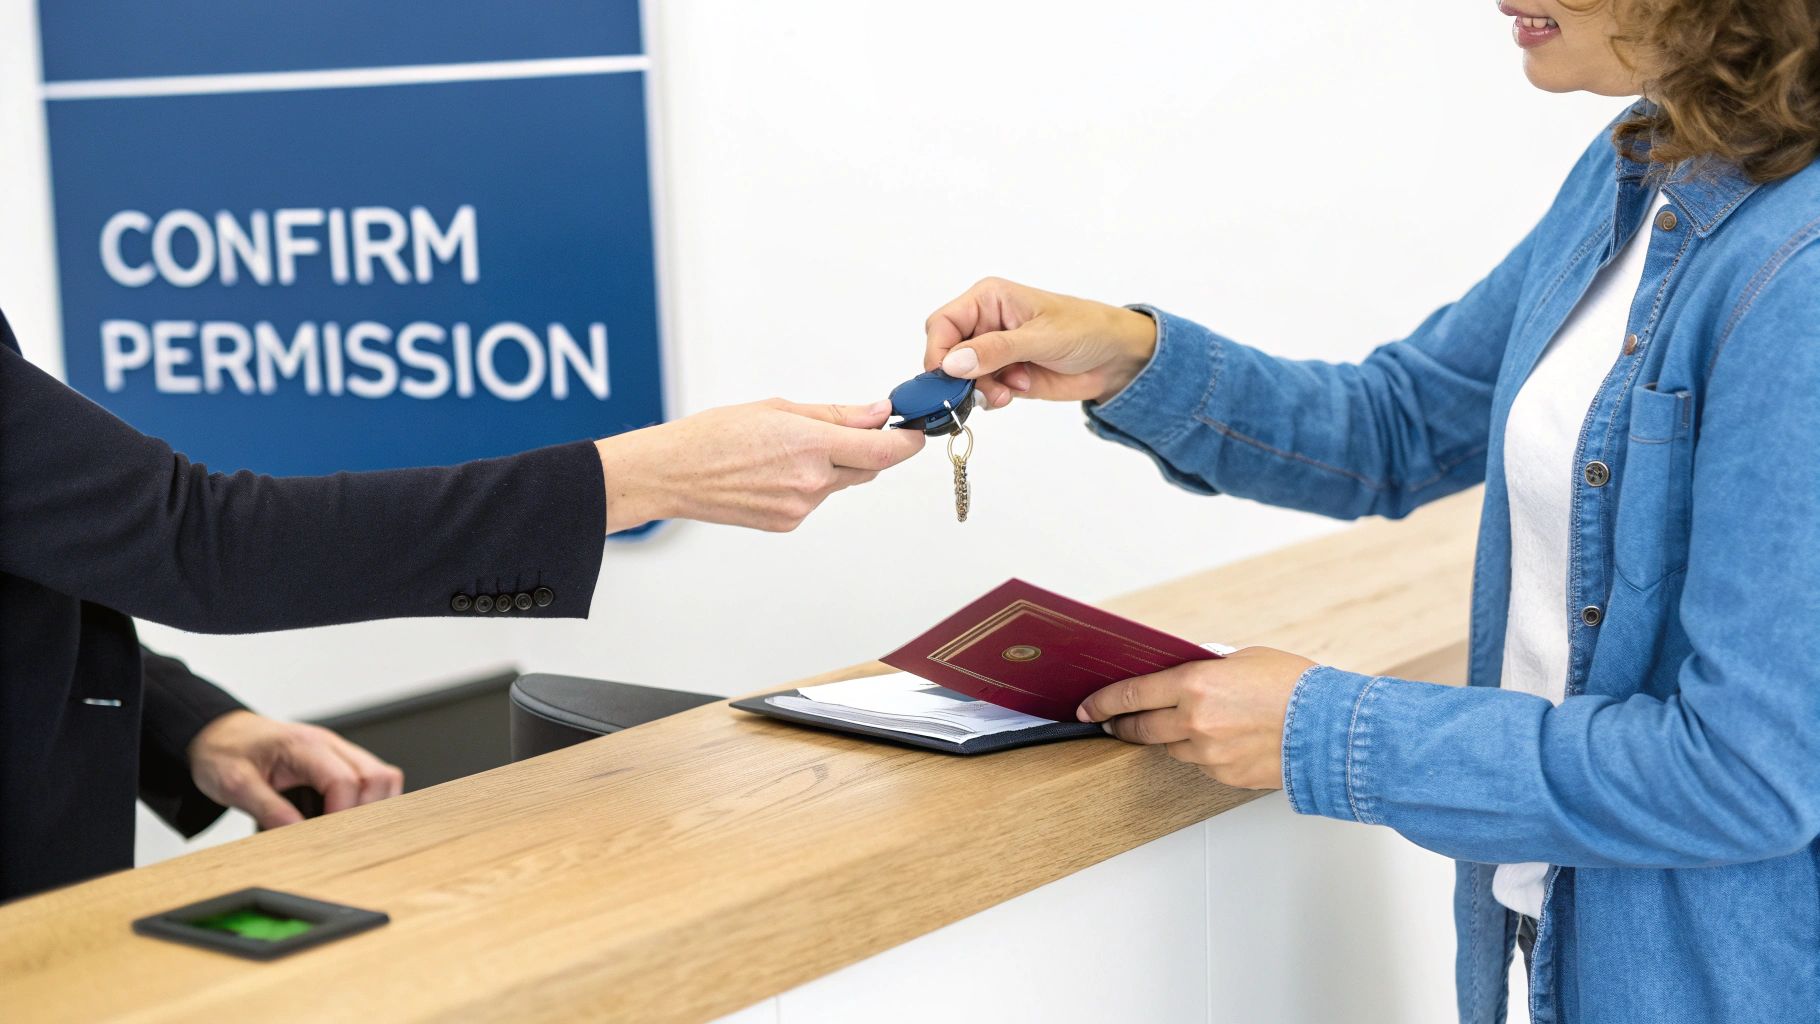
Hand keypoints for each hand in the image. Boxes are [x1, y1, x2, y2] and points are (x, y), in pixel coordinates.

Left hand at [188, 711, 404, 829]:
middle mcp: (330, 744)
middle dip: (367, 812)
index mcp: (304, 745)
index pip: (344, 780)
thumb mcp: (235, 784)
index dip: (342, 814)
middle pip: (378, 776)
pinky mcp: (341, 761)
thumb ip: (268, 809)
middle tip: (342, 838)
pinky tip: (347, 819)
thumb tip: (298, 834)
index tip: (328, 840)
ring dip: (375, 806)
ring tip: (348, 831)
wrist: (222, 733)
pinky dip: (370, 801)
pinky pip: (374, 779)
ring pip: (384, 776)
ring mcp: (340, 751)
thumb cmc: (228, 753)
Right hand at [595, 398, 924, 533]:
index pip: (882, 451)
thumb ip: (834, 415)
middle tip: (852, 429)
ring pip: (840, 483)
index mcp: (809, 445)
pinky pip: (817, 499)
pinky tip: (776, 470)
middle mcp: (810, 482)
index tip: (917, 432)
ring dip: (834, 466)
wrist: (674, 474)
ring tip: (789, 448)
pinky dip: (811, 482)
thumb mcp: (778, 409)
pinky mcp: (788, 523)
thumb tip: (878, 414)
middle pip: (868, 468)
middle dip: (868, 449)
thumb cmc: (715, 435)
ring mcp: (800, 507)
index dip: (908, 443)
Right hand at [923, 277, 1158, 408]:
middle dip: (960, 376)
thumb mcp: (1040, 337)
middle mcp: (985, 323)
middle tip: (983, 391)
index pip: (943, 324)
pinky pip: (980, 391)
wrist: (1116, 359)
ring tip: (1009, 393)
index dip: (939, 352)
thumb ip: (996, 350)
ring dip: (980, 390)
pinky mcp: (1004, 376)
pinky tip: (1016, 391)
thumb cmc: (1085, 330)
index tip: (948, 378)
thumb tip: (954, 363)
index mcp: (988, 299)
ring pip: (961, 377)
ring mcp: (993, 352)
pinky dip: (992, 397)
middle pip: (946, 354)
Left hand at [1076, 647, 1316, 789]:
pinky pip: (1199, 764)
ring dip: (1168, 737)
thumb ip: (1206, 667)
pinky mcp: (1224, 776)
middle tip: (1110, 723)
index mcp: (1195, 685)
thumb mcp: (1244, 659)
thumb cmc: (1298, 688)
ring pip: (1170, 748)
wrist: (1334, 729)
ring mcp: (1208, 754)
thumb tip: (1181, 671)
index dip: (1103, 701)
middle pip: (1140, 728)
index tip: (1087, 707)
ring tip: (1186, 725)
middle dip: (1121, 725)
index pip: (1131, 695)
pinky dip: (1200, 752)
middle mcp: (1195, 722)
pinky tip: (1220, 740)